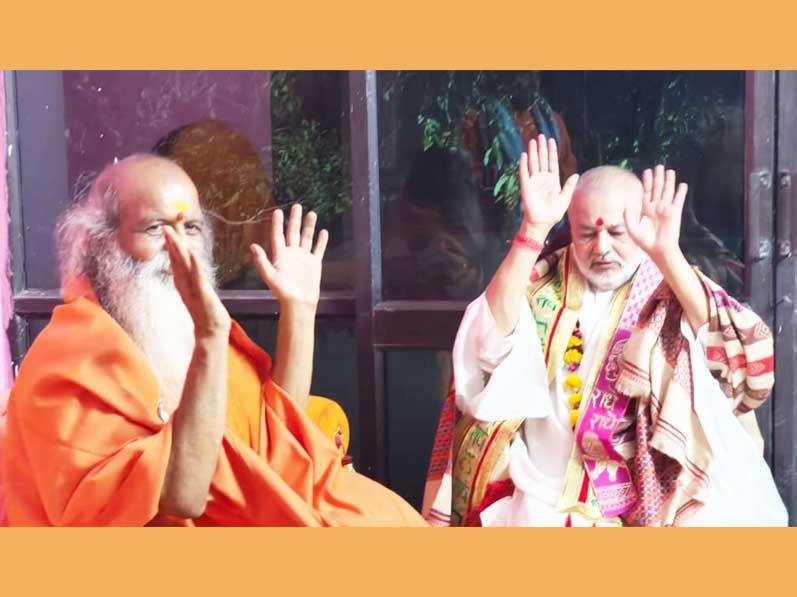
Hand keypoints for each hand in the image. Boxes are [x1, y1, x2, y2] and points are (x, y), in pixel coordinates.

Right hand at [163, 215, 230, 338]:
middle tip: (166, 224)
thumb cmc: (205, 312)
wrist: (210, 331)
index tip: (169, 226)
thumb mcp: (196, 292)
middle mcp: (184, 282)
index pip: (176, 258)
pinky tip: (192, 252)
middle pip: (176, 258)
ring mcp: (191, 287)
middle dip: (172, 240)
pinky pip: (197, 276)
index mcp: (183, 281)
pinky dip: (194, 263)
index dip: (173, 242)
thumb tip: (187, 270)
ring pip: (183, 263)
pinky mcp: (202, 292)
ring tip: (172, 233)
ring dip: (178, 247)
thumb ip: (190, 280)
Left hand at [250, 204, 327, 308]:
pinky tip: (323, 232)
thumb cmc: (283, 292)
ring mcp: (303, 257)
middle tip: (297, 206)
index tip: (278, 211)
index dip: (277, 223)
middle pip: (293, 232)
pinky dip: (321, 241)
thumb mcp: (270, 275)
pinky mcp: (314, 263)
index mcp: (279, 255)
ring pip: (306, 237)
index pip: (278, 235)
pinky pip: (318, 249)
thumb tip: (252, 246)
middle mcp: (291, 254)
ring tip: (312, 213)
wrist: (299, 303)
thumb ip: (261, 260)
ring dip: (309, 226)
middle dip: (295, 219)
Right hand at [518, 134, 579, 237]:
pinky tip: (524, 155)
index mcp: (552, 180)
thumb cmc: (554, 213)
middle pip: (542, 159)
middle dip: (542, 148)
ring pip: (533, 163)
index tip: (551, 140)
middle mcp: (542, 178)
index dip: (552, 151)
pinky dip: (524, 165)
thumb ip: (569, 186)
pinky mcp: (526, 187)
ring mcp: (534, 182)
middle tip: (541, 135)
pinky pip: (524, 173)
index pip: (552, 162)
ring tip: (532, 141)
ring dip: (532, 152)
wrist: (542, 223)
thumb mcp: (565, 198)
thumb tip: (576, 174)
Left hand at [623, 165, 687, 261]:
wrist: (658, 249)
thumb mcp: (631, 227)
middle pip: (657, 188)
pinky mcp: (675, 213)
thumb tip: (623, 203)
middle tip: (658, 166)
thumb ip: (627, 215)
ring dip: (669, 181)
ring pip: (668, 191)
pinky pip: (679, 200)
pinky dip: (680, 192)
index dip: (646, 181)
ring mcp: (666, 208)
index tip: (647, 171)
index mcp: (645, 208)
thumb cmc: (643, 241)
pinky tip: (682, 184)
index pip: (646, 191)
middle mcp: (656, 206)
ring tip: (669, 171)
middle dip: (658, 177)